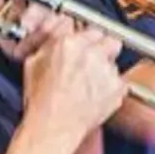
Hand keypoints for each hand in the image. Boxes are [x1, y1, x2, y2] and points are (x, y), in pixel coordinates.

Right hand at [21, 26, 127, 153]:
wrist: (53, 127)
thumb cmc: (43, 101)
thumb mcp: (33, 64)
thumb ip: (50, 43)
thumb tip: (58, 34)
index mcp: (69, 44)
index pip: (86, 26)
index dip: (85, 36)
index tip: (85, 42)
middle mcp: (91, 53)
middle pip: (108, 37)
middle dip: (102, 46)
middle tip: (93, 59)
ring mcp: (106, 70)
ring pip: (114, 60)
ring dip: (106, 68)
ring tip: (91, 82)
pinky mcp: (118, 87)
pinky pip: (120, 81)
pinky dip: (113, 87)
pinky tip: (98, 94)